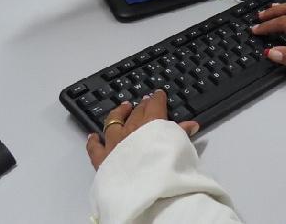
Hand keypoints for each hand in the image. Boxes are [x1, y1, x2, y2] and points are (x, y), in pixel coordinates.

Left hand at [85, 89, 199, 169]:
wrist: (144, 190)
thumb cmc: (165, 168)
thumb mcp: (179, 147)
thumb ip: (181, 134)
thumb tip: (192, 125)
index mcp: (151, 123)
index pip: (155, 105)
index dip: (157, 98)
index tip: (158, 94)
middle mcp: (130, 129)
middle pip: (136, 112)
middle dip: (142, 105)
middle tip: (145, 100)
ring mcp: (114, 143)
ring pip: (113, 122)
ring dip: (119, 114)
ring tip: (124, 108)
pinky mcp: (102, 159)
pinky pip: (94, 147)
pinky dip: (93, 140)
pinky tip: (93, 135)